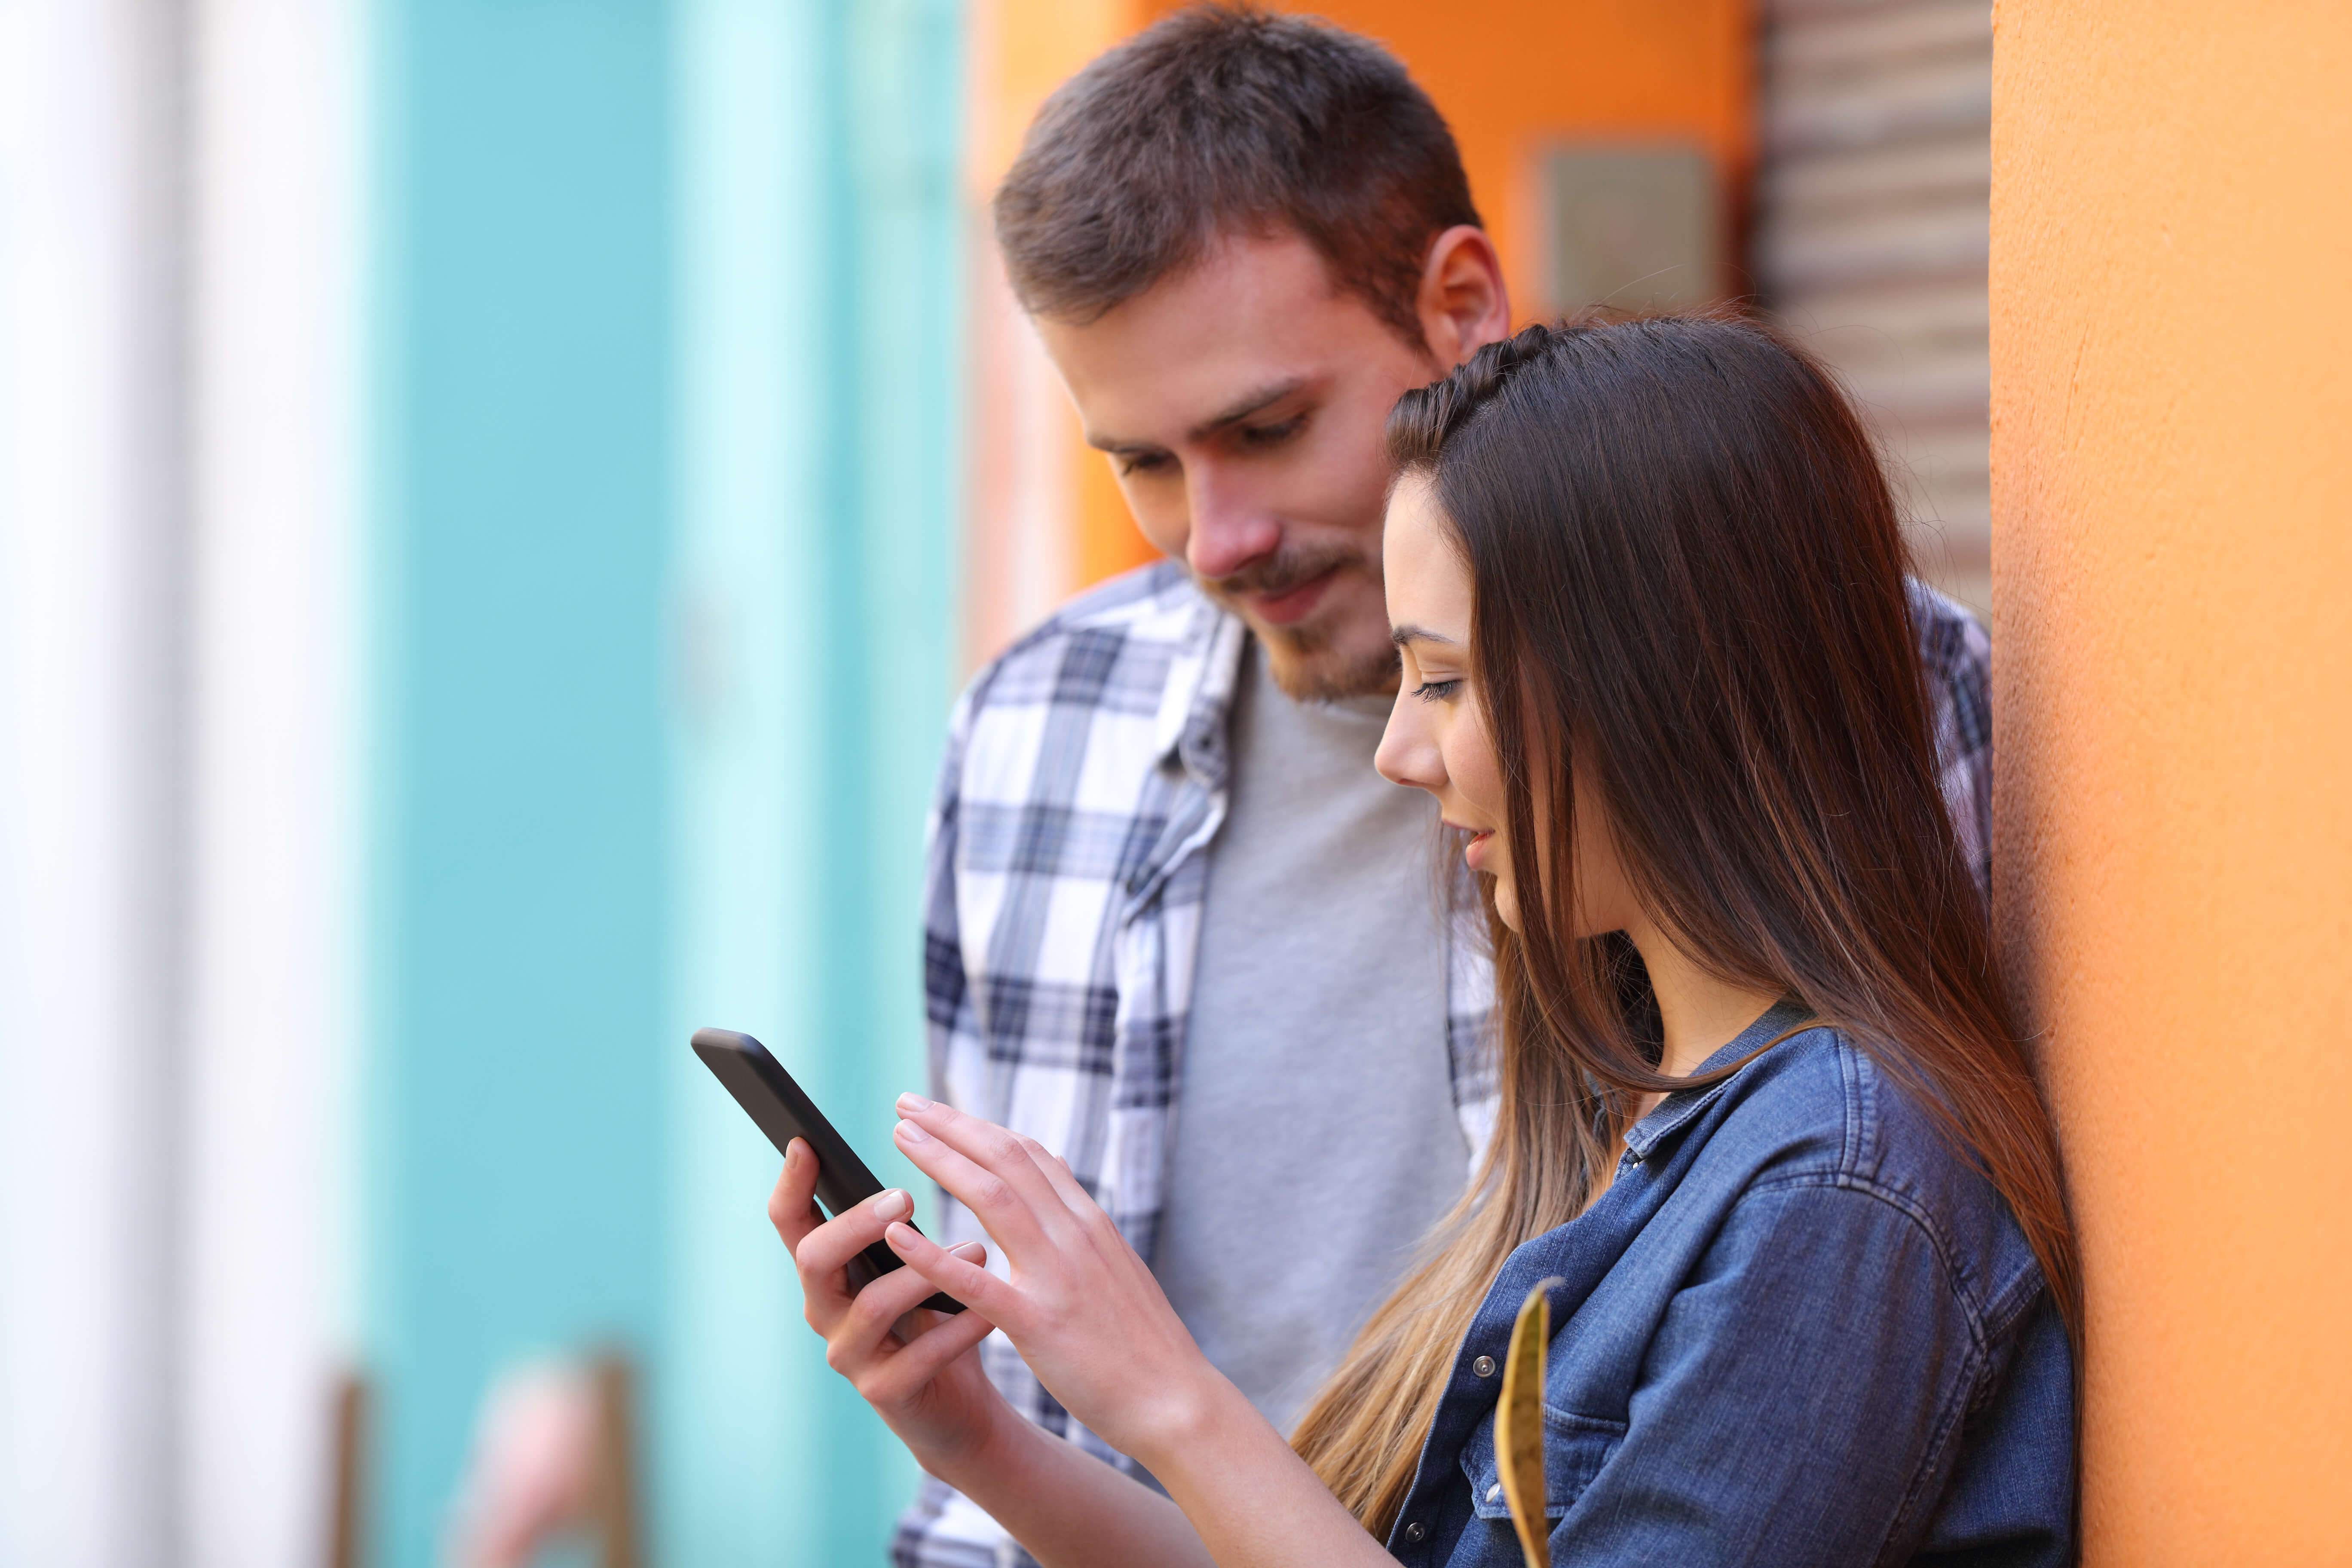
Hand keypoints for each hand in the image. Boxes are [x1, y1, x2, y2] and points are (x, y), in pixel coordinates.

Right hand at [768, 1138, 1008, 1468]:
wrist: (961, 1406)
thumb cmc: (935, 1317)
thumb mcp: (912, 1264)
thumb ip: (898, 1225)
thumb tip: (914, 1138)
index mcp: (828, 1272)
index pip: (790, 1223)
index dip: (791, 1184)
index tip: (805, 1141)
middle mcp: (825, 1311)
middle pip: (814, 1258)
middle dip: (856, 1222)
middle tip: (906, 1195)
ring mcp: (851, 1356)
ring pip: (873, 1305)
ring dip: (926, 1273)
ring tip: (977, 1250)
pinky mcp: (886, 1393)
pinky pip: (921, 1356)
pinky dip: (960, 1328)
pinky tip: (990, 1310)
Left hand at [877, 1095, 1229, 1469]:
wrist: (1176, 1401)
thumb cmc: (1142, 1340)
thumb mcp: (1115, 1262)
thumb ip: (1078, 1216)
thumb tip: (1053, 1163)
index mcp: (1090, 1222)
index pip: (1028, 1153)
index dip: (978, 1126)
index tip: (938, 1111)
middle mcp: (1075, 1234)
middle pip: (1006, 1157)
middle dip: (951, 1124)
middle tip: (905, 1101)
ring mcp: (1058, 1276)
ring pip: (993, 1197)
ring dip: (940, 1159)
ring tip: (898, 1135)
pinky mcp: (1040, 1323)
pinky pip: (978, 1283)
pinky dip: (934, 1255)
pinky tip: (897, 1237)